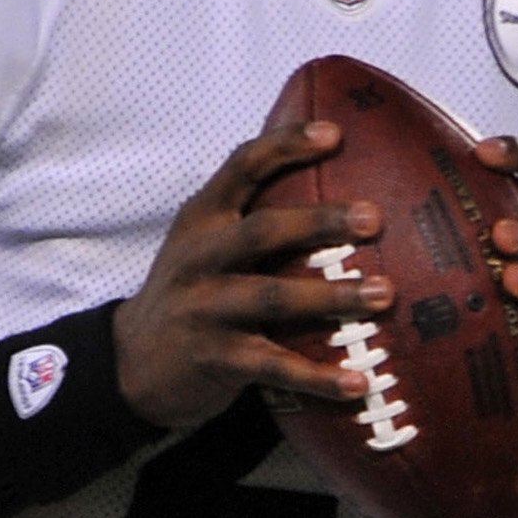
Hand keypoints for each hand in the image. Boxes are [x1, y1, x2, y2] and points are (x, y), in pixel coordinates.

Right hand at [114, 119, 394, 434]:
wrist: (132, 363)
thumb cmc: (193, 293)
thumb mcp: (204, 245)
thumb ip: (252, 218)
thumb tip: (340, 192)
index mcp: (202, 219)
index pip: (241, 168)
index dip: (285, 146)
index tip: (334, 135)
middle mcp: (200, 258)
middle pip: (262, 231)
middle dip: (319, 222)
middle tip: (373, 219)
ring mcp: (205, 309)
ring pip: (273, 298)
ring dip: (332, 296)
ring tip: (384, 294)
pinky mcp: (215, 359)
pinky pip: (274, 366)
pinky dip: (318, 376)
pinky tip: (357, 383)